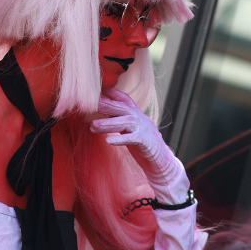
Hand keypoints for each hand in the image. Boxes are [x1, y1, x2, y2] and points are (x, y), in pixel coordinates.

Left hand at [91, 87, 188, 203]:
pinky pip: (133, 139)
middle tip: (89, 106)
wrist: (161, 161)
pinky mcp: (147, 142)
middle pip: (123, 108)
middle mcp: (141, 119)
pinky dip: (120, 139)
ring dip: (108, 123)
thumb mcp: (131, 129)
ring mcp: (145, 129)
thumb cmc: (143, 145)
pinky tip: (108, 140)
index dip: (112, 92)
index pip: (124, 99)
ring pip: (126, 122)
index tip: (98, 87)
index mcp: (137, 114)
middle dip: (106, 105)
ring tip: (92, 126)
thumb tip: (103, 112)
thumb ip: (120, 120)